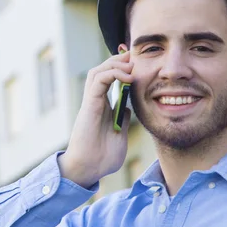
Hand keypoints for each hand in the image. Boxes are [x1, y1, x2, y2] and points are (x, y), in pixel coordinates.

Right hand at [58, 50, 133, 187]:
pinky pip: (98, 81)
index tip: (137, 64)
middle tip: (133, 56)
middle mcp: (95, 101)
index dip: (121, 69)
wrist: (88, 169)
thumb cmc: (102, 158)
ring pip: (98, 71)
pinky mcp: (89, 105)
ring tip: (130, 64)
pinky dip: (112, 73)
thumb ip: (122, 121)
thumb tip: (127, 108)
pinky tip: (127, 77)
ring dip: (114, 64)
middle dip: (118, 60)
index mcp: (103, 107)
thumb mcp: (119, 136)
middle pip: (103, 71)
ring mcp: (91, 102)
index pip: (110, 80)